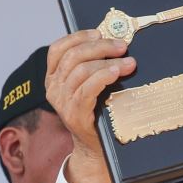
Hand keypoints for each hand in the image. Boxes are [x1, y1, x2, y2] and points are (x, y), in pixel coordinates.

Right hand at [43, 31, 132, 182]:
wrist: (96, 149)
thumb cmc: (97, 113)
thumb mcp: (89, 87)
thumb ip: (91, 67)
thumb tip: (113, 42)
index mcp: (53, 78)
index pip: (57, 49)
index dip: (78, 36)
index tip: (99, 32)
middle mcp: (53, 89)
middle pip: (73, 56)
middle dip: (100, 46)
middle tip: (122, 46)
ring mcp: (62, 102)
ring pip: (81, 70)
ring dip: (107, 61)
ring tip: (129, 62)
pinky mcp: (75, 115)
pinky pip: (87, 89)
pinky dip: (103, 77)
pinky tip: (116, 72)